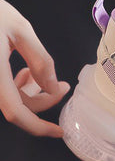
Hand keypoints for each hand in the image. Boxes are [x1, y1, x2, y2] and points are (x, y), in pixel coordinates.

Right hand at [0, 0, 69, 136]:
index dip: (39, 127)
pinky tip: (25, 70)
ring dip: (30, 92)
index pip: (16, 113)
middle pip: (17, 107)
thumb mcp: (20, 30)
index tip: (59, 130)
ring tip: (41, 73)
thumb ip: (40, 59)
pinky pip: (2, 89)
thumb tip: (52, 86)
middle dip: (43, 99)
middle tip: (62, 85)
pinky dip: (17, 86)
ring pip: (10, 99)